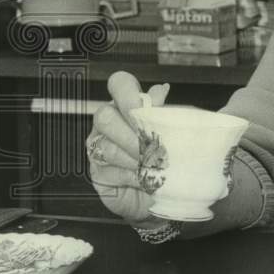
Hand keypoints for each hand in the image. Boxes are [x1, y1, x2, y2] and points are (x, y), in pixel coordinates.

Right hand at [86, 71, 168, 224]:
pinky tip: (146, 177)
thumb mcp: (175, 128)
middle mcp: (108, 123)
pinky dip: (131, 175)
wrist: (168, 189)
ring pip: (107, 146)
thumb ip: (164, 110)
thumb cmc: (171, 153)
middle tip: (151, 143)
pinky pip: (108, 171)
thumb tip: (160, 90)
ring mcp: (98, 148)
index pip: (119, 84)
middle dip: (131, 131)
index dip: (127, 92)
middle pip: (104, 116)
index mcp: (127, 104)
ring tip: (154, 163)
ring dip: (134, 156)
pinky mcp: (98, 173)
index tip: (143, 106)